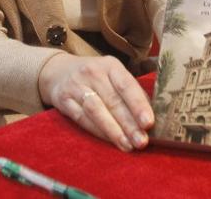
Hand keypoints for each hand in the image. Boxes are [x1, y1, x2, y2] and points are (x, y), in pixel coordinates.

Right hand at [37, 53, 152, 151]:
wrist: (58, 71)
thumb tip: (152, 117)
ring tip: (127, 145)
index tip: (149, 123)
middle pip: (113, 100)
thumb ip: (131, 92)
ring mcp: (76, 85)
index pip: (126, 85)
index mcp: (110, 65)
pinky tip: (109, 141)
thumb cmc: (95, 77)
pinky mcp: (64, 100)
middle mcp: (92, 72)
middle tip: (142, 141)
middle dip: (129, 124)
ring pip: (96, 110)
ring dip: (113, 130)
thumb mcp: (113, 75)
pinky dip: (97, 131)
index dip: (138, 104)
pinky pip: (82, 118)